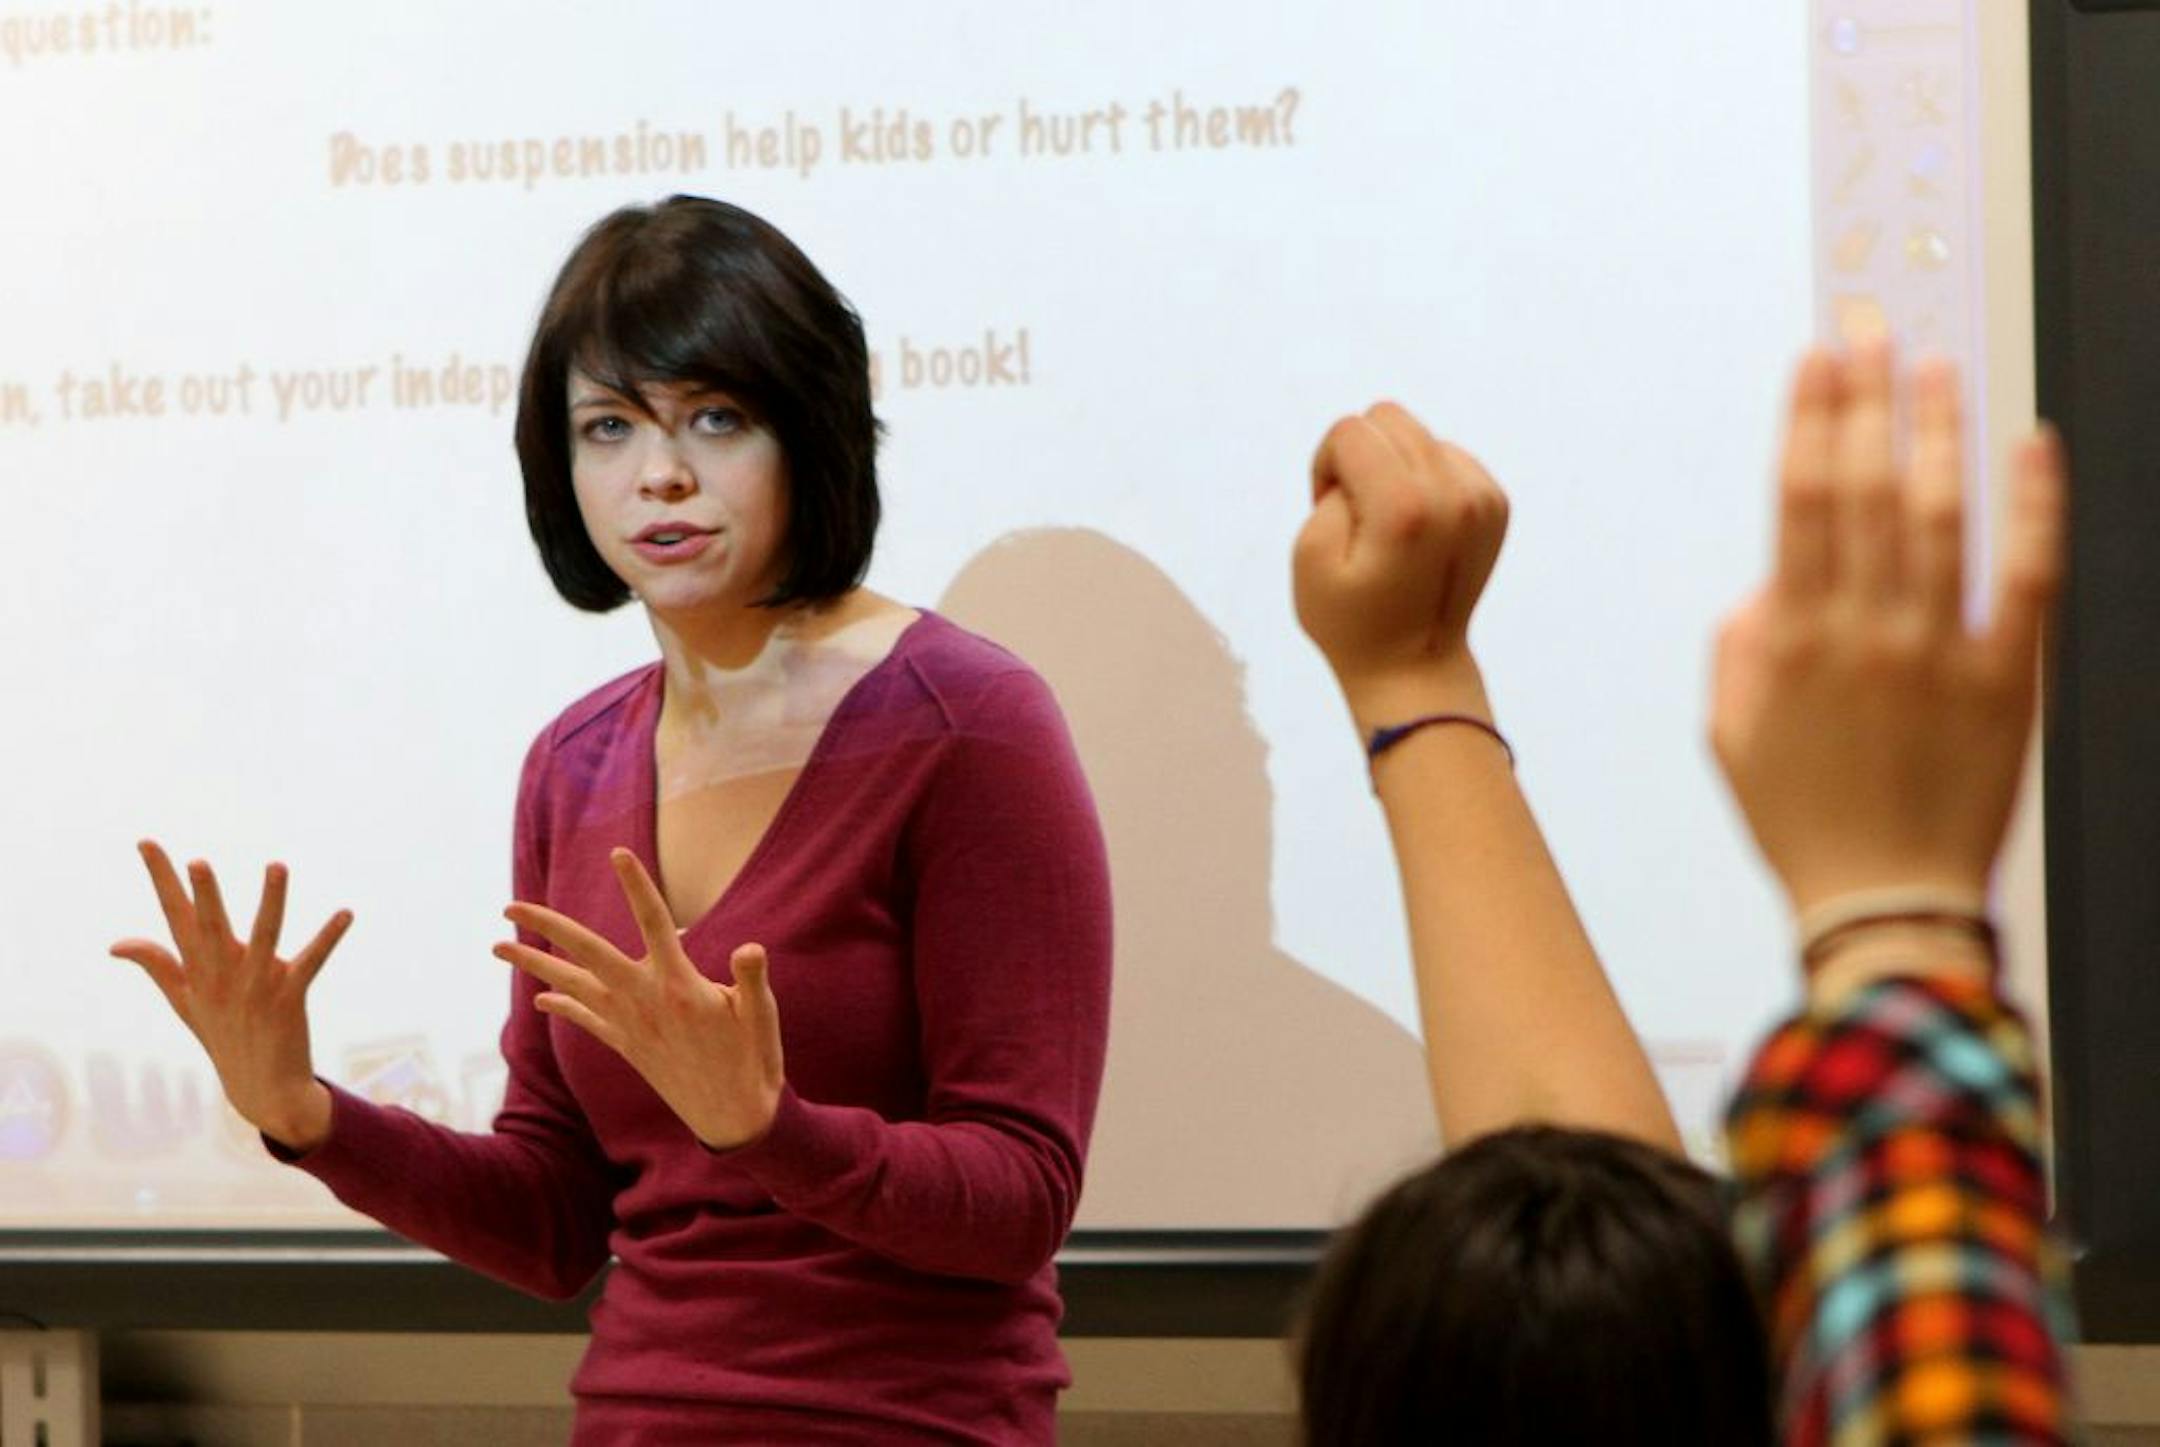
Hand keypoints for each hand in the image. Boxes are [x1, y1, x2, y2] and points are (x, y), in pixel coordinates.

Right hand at [110, 841, 351, 1149]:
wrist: (260, 1088)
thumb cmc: (222, 1034)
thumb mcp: (185, 1000)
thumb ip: (157, 965)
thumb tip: (116, 943)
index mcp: (197, 971)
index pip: (174, 917)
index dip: (162, 879)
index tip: (148, 842)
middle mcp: (223, 977)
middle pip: (211, 929)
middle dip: (204, 895)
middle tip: (197, 861)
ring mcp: (257, 988)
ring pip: (265, 937)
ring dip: (272, 902)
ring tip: (278, 866)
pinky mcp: (289, 998)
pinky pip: (311, 962)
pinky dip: (327, 938)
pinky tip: (345, 913)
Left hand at [496, 848, 783, 1149]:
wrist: (734, 1118)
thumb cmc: (753, 1059)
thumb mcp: (761, 1015)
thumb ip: (750, 977)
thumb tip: (749, 948)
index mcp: (681, 986)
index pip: (656, 923)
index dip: (637, 887)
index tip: (619, 853)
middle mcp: (646, 1002)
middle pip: (589, 954)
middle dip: (547, 928)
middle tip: (509, 907)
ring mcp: (631, 1026)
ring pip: (573, 987)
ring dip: (535, 964)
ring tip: (499, 946)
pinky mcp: (627, 1047)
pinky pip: (586, 1020)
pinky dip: (562, 1006)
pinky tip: (540, 998)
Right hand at [1292, 401, 1508, 728]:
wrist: (1414, 667)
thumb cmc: (1350, 620)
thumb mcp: (1309, 557)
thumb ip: (1331, 489)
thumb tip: (1371, 460)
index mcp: (1405, 508)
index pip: (1351, 432)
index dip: (1326, 466)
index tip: (1330, 511)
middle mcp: (1453, 494)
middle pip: (1388, 417)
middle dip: (1361, 457)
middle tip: (1358, 517)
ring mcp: (1481, 497)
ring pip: (1418, 433)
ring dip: (1393, 467)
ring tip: (1389, 525)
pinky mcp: (1495, 502)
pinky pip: (1445, 454)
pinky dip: (1424, 479)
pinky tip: (1417, 527)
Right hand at [1709, 345, 2065, 912]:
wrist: (1883, 907)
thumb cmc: (1800, 824)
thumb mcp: (1729, 738)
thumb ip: (1738, 649)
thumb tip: (1770, 584)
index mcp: (1790, 640)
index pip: (1800, 498)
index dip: (1810, 418)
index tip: (1818, 358)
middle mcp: (1861, 631)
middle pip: (1863, 486)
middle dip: (1868, 397)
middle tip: (1875, 327)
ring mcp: (1937, 651)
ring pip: (1938, 515)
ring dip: (1938, 430)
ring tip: (1940, 363)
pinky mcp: (2005, 679)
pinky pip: (2025, 576)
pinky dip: (2033, 506)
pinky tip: (2032, 445)